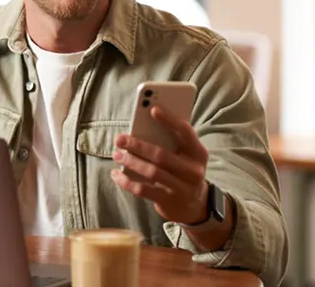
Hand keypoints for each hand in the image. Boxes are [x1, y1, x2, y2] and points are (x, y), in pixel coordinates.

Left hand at [110, 105, 210, 224]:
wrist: (195, 206)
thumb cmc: (184, 171)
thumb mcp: (186, 156)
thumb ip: (172, 142)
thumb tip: (142, 129)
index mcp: (198, 153)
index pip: (185, 132)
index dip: (170, 120)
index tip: (153, 109)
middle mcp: (192, 170)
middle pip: (161, 155)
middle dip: (137, 145)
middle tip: (119, 139)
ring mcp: (181, 188)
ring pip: (151, 172)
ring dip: (130, 162)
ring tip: (116, 154)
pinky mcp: (168, 201)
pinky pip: (143, 190)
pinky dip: (127, 181)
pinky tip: (116, 174)